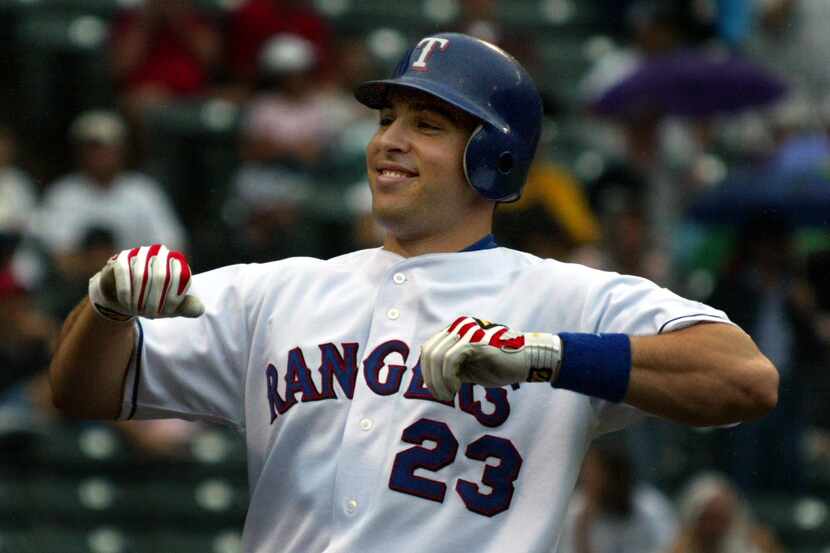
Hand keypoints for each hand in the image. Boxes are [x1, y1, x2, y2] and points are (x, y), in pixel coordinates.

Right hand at [88, 244, 203, 321]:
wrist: (126, 298)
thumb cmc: (153, 300)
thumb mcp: (172, 307)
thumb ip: (187, 307)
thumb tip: (200, 309)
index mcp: (177, 262)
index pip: (181, 277)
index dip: (173, 298)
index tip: (164, 312)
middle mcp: (160, 253)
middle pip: (161, 276)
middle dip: (156, 300)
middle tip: (150, 314)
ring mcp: (140, 253)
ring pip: (141, 275)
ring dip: (139, 297)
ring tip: (138, 311)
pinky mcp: (122, 258)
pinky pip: (123, 271)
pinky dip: (125, 289)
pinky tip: (127, 302)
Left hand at [420, 316, 561, 400]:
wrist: (527, 361)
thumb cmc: (500, 366)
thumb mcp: (468, 368)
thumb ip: (449, 370)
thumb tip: (427, 382)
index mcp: (455, 331)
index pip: (429, 348)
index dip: (427, 372)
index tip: (435, 391)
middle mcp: (458, 327)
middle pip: (429, 352)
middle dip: (430, 378)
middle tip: (442, 396)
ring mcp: (467, 331)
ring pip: (437, 356)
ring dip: (439, 381)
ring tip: (449, 394)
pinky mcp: (475, 340)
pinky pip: (450, 359)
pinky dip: (448, 377)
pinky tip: (457, 388)